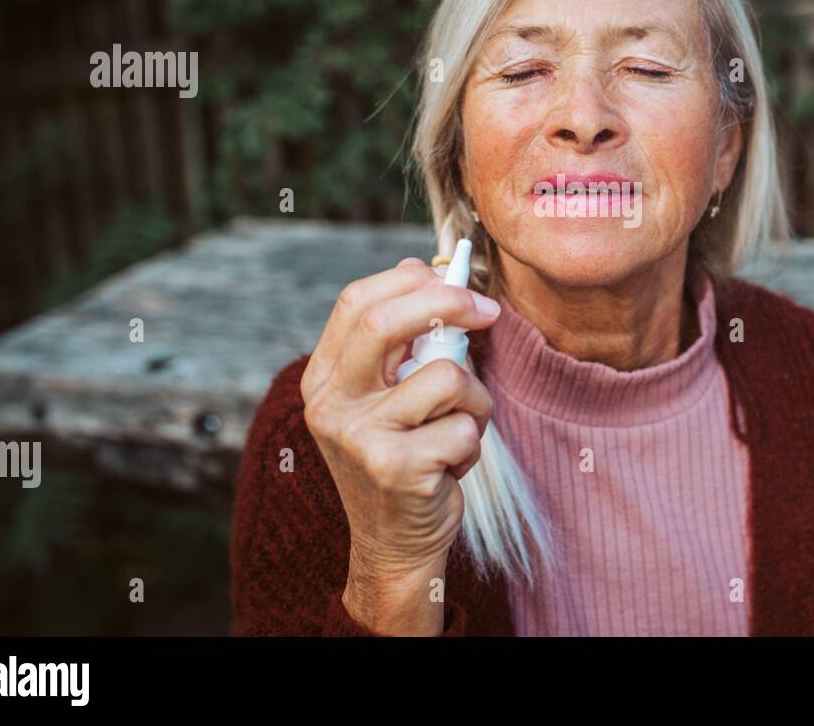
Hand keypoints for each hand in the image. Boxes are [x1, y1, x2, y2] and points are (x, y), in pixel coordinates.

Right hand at [300, 257, 500, 632]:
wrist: (394, 546)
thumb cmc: (403, 459)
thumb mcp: (389, 396)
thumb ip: (399, 341)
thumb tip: (420, 267)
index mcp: (324, 379)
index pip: (356, 301)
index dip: (412, 281)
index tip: (456, 281)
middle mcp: (330, 405)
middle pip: (385, 321)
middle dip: (449, 303)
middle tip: (489, 311)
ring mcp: (358, 437)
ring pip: (445, 375)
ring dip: (474, 399)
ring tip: (458, 428)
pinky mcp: (394, 467)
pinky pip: (464, 426)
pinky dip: (473, 443)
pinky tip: (450, 466)